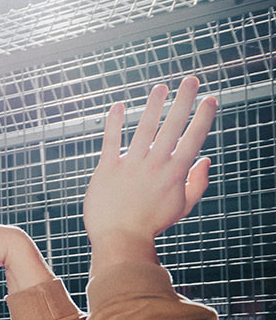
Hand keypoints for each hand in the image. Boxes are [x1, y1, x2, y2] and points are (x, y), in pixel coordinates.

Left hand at [83, 77, 216, 266]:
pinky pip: (110, 141)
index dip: (203, 117)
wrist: (120, 239)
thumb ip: (197, 183)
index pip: (193, 139)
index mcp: (175, 173)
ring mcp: (131, 166)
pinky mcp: (107, 169)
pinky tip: (118, 105)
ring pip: (144, 129)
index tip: (211, 99)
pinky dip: (114, 123)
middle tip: (191, 80)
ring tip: (160, 87)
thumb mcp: (182, 207)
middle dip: (184, 101)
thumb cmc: (152, 223)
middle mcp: (155, 165)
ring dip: (153, 106)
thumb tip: (206, 159)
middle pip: (172, 127)